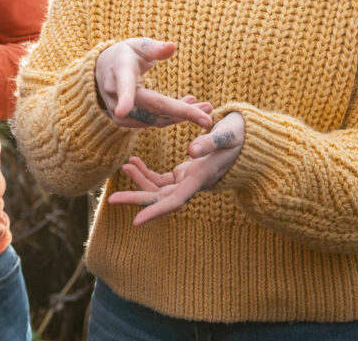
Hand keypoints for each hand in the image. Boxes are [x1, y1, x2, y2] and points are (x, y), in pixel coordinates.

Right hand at [95, 38, 212, 130]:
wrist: (103, 71)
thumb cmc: (125, 54)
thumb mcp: (138, 45)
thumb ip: (154, 48)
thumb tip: (172, 47)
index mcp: (120, 71)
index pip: (124, 85)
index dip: (124, 98)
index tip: (122, 111)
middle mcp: (116, 94)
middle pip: (151, 107)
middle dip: (180, 113)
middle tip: (207, 118)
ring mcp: (118, 111)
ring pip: (154, 119)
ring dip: (181, 116)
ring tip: (206, 108)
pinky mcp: (124, 122)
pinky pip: (152, 122)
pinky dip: (172, 118)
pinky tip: (190, 109)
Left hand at [108, 112, 245, 224]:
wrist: (246, 138)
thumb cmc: (239, 136)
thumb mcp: (227, 135)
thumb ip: (210, 141)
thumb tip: (191, 151)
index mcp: (200, 178)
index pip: (174, 201)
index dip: (155, 211)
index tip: (136, 222)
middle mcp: (192, 183)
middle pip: (160, 198)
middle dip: (136, 199)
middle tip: (110, 198)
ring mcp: (187, 179)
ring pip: (158, 189)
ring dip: (139, 181)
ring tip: (124, 165)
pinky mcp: (184, 173)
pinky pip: (161, 179)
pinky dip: (146, 172)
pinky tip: (134, 162)